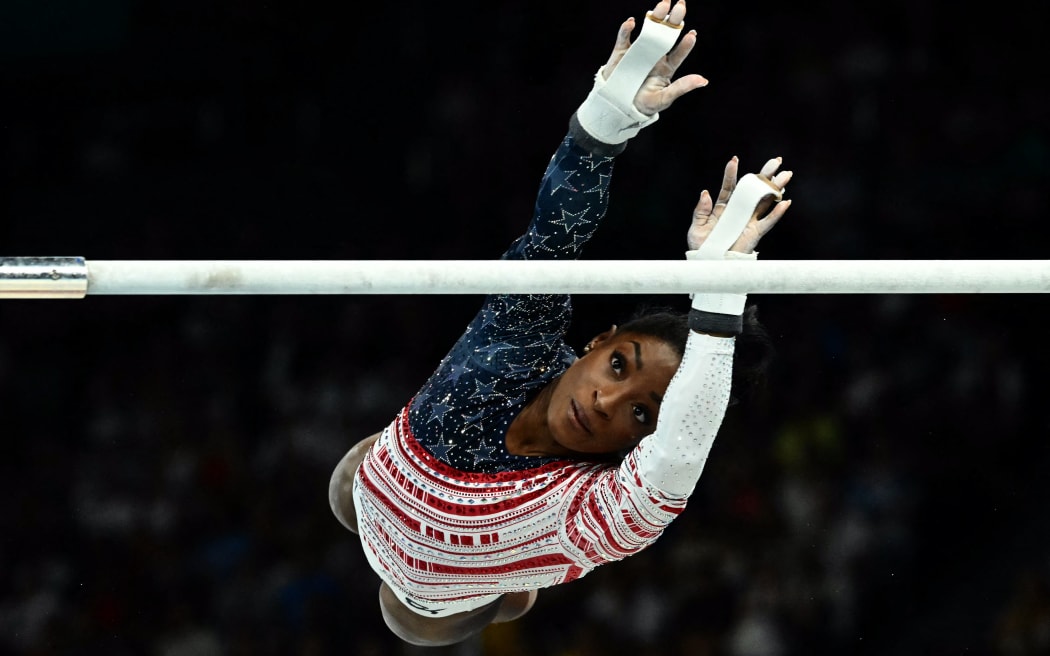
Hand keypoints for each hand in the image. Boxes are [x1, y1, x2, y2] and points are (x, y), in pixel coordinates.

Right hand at [600, 0, 707, 114]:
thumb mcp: (664, 99)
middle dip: (674, 21)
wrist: (618, 107)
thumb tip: (703, 80)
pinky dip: (626, 30)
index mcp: (666, 67)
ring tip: (663, 5)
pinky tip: (631, 23)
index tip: (692, 34)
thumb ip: (682, 88)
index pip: (678, 53)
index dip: (686, 44)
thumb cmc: (644, 104)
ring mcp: (638, 51)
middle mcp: (654, 55)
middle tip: (681, 7)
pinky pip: (624, 39)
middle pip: (666, 35)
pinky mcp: (621, 53)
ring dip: (655, 18)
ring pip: (648, 31)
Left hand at [687, 157, 792, 253]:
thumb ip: (701, 211)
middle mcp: (738, 210)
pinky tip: (785, 202)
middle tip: (776, 160)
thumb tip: (705, 193)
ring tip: (786, 175)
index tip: (734, 160)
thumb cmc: (702, 246)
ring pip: (765, 201)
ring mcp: (748, 220)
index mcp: (723, 207)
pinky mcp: (755, 232)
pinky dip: (777, 213)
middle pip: (753, 189)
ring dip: (776, 188)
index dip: (731, 173)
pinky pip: (768, 221)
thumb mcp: (696, 228)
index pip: (729, 186)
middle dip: (764, 174)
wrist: (710, 263)